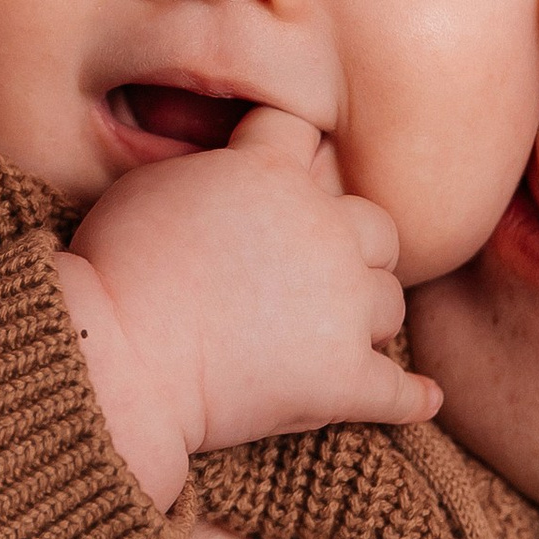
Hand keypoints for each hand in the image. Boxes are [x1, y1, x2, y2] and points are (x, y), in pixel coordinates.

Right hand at [56, 103, 439, 503]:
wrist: (118, 357)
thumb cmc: (115, 269)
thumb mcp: (151, 186)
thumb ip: (211, 173)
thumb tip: (229, 173)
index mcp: (272, 173)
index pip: (306, 138)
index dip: (298, 160)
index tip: (291, 181)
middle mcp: (322, 229)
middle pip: (376, 228)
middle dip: (355, 250)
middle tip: (319, 278)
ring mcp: (340, 305)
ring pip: (389, 304)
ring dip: (366, 319)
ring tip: (332, 339)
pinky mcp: (345, 377)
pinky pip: (397, 389)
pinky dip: (411, 397)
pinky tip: (423, 400)